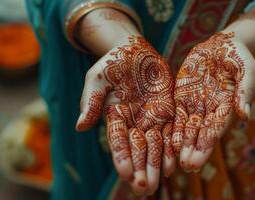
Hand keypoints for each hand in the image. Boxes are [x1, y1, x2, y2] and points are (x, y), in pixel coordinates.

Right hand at [76, 36, 175, 194]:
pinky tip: (174, 162)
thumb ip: (90, 101)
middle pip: (138, 149)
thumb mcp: (97, 79)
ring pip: (155, 146)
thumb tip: (80, 126)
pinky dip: (172, 147)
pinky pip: (171, 131)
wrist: (135, 51)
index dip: (122, 157)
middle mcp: (134, 123)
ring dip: (156, 164)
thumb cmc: (113, 63)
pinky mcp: (167, 112)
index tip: (125, 174)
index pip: (118, 141)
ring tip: (158, 182)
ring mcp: (152, 119)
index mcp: (115, 117)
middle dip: (140, 169)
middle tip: (143, 189)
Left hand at [172, 32, 254, 171]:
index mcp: (227, 107)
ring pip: (187, 127)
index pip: (215, 130)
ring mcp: (196, 104)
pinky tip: (167, 140)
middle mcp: (210, 110)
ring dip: (182, 143)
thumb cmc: (239, 57)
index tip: (198, 161)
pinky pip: (176, 114)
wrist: (222, 45)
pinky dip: (172, 127)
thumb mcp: (247, 71)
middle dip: (193, 150)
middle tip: (187, 166)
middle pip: (201, 133)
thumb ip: (245, 91)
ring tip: (176, 161)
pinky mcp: (183, 95)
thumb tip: (245, 115)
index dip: (206, 145)